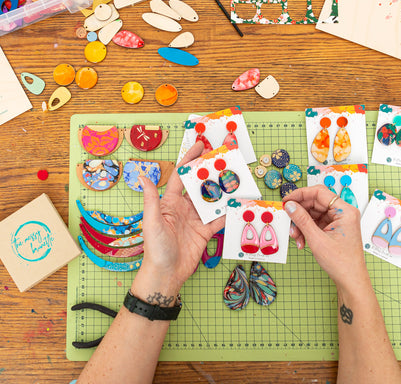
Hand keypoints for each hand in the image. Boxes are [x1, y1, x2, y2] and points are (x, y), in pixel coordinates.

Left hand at [137, 141, 224, 291]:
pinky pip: (219, 219)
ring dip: (223, 190)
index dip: (190, 160)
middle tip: (225, 158)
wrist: (166, 275)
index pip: (181, 175)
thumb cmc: (155, 249)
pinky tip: (239, 203)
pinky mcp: (205, 231)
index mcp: (170, 202)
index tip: (200, 146)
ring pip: (212, 200)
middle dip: (211, 172)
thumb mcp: (151, 222)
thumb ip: (150, 199)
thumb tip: (142, 176)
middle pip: (200, 185)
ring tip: (236, 178)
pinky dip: (229, 212)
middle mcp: (184, 207)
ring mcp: (196, 219)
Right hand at [283, 185, 367, 289]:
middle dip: (300, 212)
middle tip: (288, 219)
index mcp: (345, 211)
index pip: (319, 192)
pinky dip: (306, 229)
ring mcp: (338, 220)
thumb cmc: (341, 262)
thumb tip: (290, 205)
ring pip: (313, 213)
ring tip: (296, 236)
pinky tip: (301, 240)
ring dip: (301, 223)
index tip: (287, 200)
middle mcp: (343, 213)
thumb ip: (302, 220)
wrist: (350, 281)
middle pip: (315, 203)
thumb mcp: (317, 239)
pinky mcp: (333, 228)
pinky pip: (315, 222)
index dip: (301, 194)